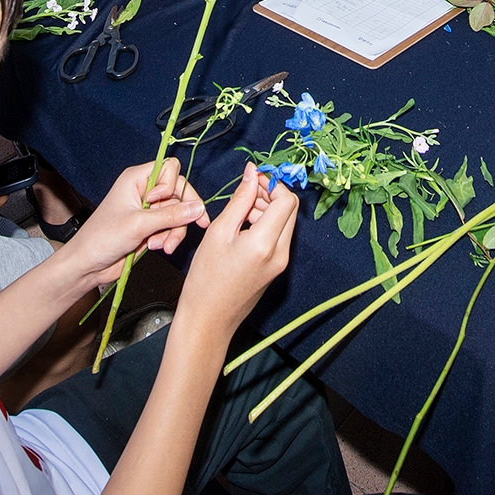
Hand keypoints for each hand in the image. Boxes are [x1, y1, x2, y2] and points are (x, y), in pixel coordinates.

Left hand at [65, 158, 210, 286]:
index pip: (170, 168)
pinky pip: (172, 227)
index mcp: (136, 179)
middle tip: (194, 225)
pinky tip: (158, 247)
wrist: (88, 264)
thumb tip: (198, 208)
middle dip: (181, 213)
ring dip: (174, 230)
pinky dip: (169, 237)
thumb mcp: (139, 224)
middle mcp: (145, 191)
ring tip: (162, 245)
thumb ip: (171, 215)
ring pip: (179, 212)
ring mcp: (149, 210)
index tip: (161, 201)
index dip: (172, 184)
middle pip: (179, 192)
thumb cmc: (102, 238)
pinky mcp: (151, 226)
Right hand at [178, 162, 298, 329]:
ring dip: (266, 209)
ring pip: (284, 222)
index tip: (253, 177)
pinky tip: (242, 227)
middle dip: (270, 194)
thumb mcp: (218, 233)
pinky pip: (278, 237)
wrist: (208, 320)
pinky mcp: (276, 268)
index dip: (272, 183)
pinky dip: (265, 224)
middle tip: (245, 192)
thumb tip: (252, 174)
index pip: (286, 200)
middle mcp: (281, 253)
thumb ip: (239, 201)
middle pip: (289, 210)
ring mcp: (281, 262)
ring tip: (238, 212)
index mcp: (266, 243)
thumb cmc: (205, 279)